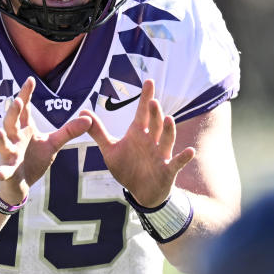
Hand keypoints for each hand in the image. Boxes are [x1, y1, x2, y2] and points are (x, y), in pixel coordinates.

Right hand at [0, 77, 91, 204]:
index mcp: (24, 128)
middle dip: (14, 112)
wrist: (19, 182)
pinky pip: (4, 171)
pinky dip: (3, 173)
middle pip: (11, 122)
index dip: (25, 94)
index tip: (30, 80)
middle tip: (18, 101)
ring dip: (1, 138)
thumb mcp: (53, 144)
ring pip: (3, 144)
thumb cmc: (33, 159)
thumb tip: (89, 118)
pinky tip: (2, 174)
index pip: (25, 109)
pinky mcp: (7, 171)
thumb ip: (68, 131)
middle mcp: (14, 138)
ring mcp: (9, 154)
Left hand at [79, 79, 195, 207]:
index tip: (149, 81)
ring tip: (169, 119)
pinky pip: (177, 162)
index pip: (142, 112)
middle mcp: (152, 141)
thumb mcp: (110, 149)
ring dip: (169, 130)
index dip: (146, 97)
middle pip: (154, 124)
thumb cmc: (128, 167)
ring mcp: (161, 154)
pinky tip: (190, 151)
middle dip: (154, 114)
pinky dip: (183, 157)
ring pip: (166, 139)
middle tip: (152, 101)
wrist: (141, 191)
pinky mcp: (168, 170)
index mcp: (139, 134)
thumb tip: (82, 113)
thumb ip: (98, 132)